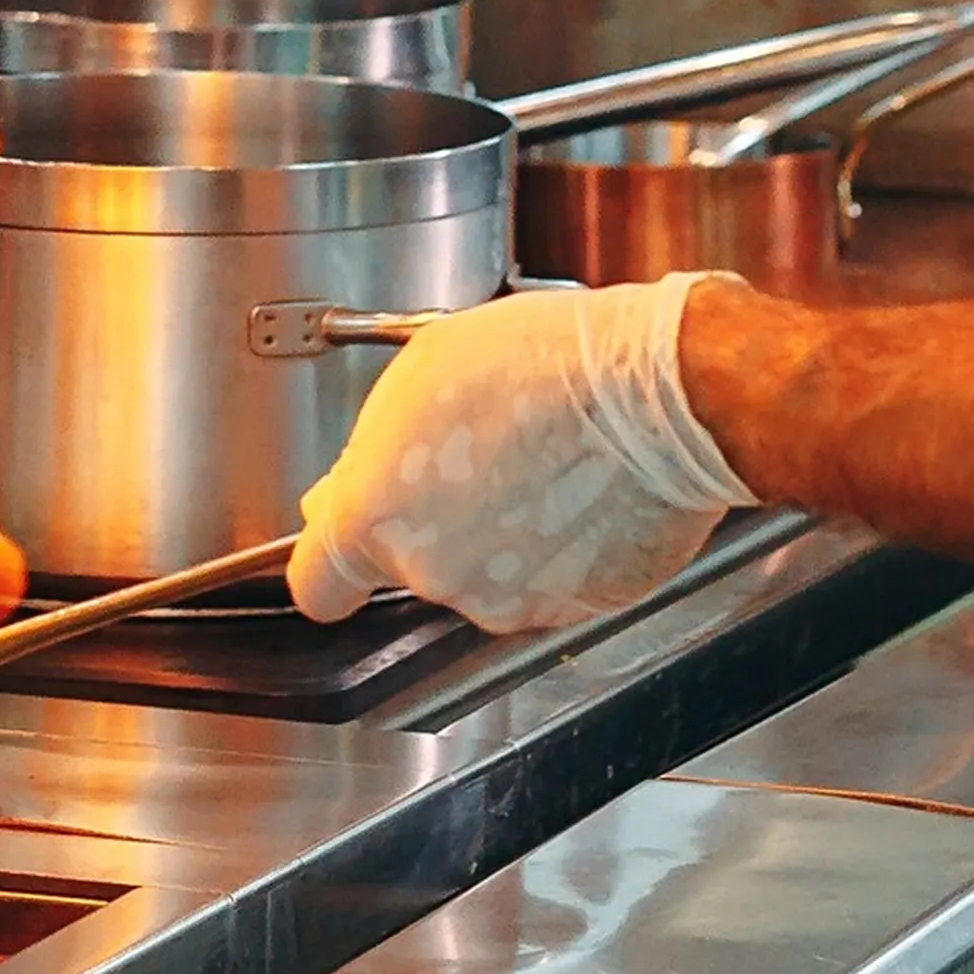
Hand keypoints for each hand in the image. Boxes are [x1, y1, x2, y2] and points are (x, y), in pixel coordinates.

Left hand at [289, 279, 744, 632]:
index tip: (344, 553)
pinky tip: (583, 488)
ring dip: (506, 535)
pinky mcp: (579, 609)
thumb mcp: (421, 372)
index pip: (316, 586)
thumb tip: (353, 483)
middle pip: (415, 569)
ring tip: (544, 462)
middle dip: (438, 524)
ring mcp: (510, 601)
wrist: (657, 393)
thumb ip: (372, 451)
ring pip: (489, 579)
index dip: (332, 566)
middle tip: (480, 459)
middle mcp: (435, 575)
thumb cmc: (545, 364)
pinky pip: (557, 583)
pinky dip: (565, 549)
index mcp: (377, 519)